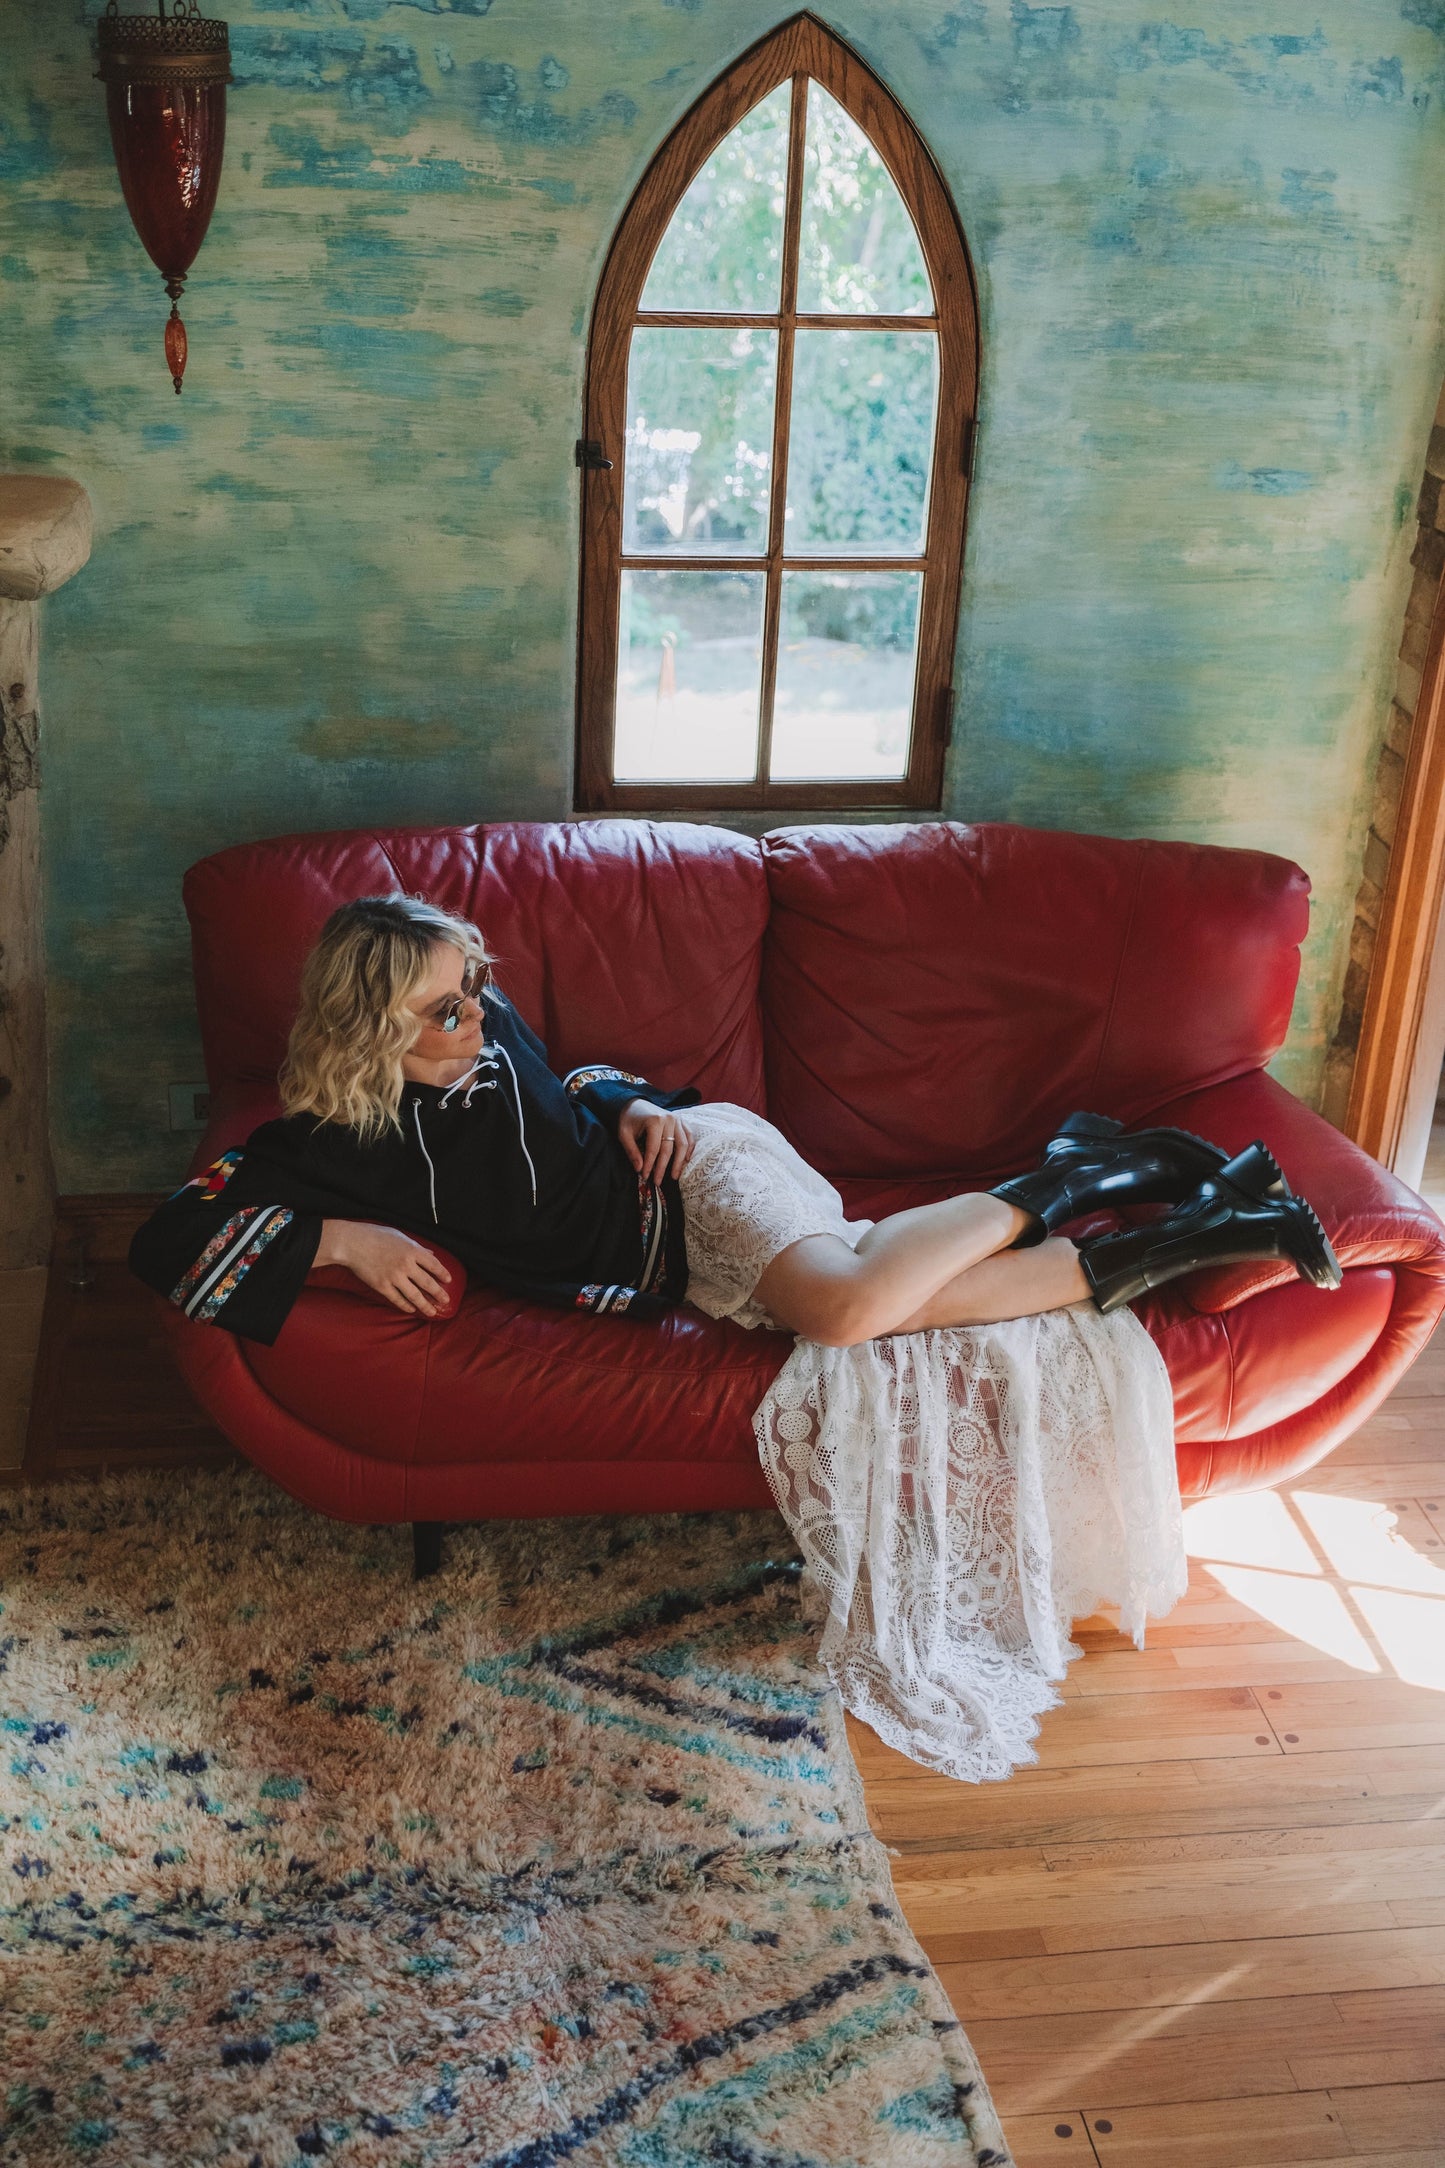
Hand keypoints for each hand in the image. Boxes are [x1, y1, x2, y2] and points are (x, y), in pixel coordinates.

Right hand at [316, 1219, 451, 1317]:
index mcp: (412, 1250)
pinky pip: (398, 1299)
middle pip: (427, 1283)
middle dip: (439, 1293)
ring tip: (432, 1311)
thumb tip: (430, 1253)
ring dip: (425, 1305)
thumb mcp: (399, 1236)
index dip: (443, 1273)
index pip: (433, 1264)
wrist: (352, 1243)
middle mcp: (406, 1265)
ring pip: (415, 1295)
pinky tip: (412, 1309)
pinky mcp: (382, 1286)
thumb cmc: (375, 1235)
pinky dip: (406, 1306)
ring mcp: (394, 1277)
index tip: (448, 1280)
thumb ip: (416, 1246)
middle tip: (446, 1300)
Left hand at [617, 1100, 693, 1183]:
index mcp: (654, 1121)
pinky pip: (689, 1138)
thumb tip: (639, 1169)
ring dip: (679, 1162)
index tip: (645, 1176)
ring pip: (683, 1145)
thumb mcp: (624, 1134)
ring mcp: (678, 1120)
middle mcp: (669, 1119)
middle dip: (663, 1167)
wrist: (635, 1104)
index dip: (650, 1164)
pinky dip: (689, 1150)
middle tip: (658, 1181)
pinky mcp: (682, 1121)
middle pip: (669, 1149)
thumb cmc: (629, 1119)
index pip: (654, 1148)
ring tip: (674, 1176)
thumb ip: (631, 1151)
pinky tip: (685, 1161)